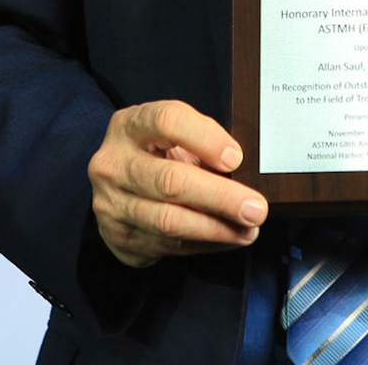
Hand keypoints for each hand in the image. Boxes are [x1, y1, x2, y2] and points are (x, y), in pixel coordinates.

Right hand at [87, 100, 268, 267]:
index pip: (167, 122)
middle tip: (255, 208)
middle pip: (170, 181)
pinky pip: (169, 246)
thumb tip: (244, 170)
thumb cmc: (155, 155)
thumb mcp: (172, 136)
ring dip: (217, 229)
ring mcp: (112, 204)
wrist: (115, 187)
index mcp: (129, 126)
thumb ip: (202, 143)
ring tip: (248, 229)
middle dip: (220, 197)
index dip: (205, 139)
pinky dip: (205, 244)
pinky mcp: (119, 238)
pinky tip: (226, 238)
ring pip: (170, 221)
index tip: (236, 158)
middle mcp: (114, 164)